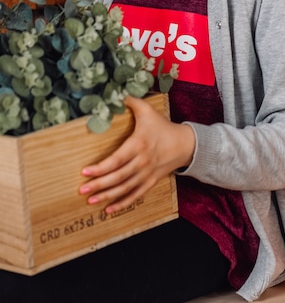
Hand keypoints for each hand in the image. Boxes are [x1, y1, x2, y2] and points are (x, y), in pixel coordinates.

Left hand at [79, 95, 194, 213]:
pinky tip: (109, 209)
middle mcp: (142, 162)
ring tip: (91, 200)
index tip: (85, 171)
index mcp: (139, 144)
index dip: (101, 167)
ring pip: (125, 188)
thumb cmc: (163, 126)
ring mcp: (147, 173)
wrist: (185, 144)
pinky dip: (122, 203)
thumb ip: (130, 101)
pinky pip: (135, 195)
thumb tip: (115, 93)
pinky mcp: (151, 181)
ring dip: (108, 196)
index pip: (117, 159)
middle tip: (82, 190)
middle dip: (99, 184)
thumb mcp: (147, 110)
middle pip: (119, 176)